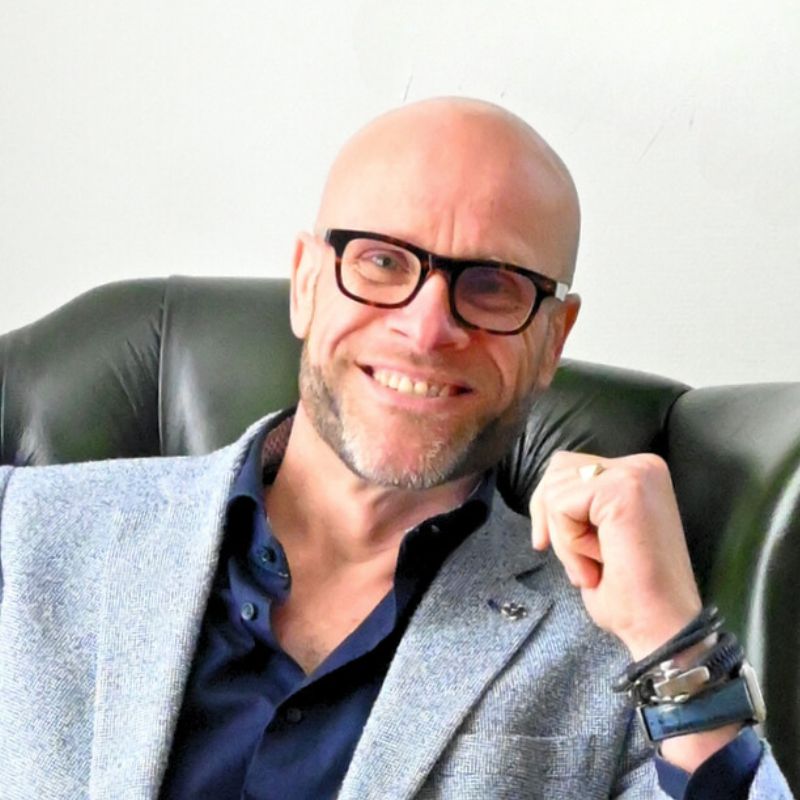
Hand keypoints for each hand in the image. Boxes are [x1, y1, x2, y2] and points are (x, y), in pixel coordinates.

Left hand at [530, 451, 701, 658]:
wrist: (662, 626)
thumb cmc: (629, 592)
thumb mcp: (595, 534)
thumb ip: (579, 505)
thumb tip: (543, 494)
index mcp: (639, 473)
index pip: (567, 467)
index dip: (548, 509)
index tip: (548, 544)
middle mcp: (641, 465)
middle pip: (558, 469)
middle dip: (552, 520)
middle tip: (579, 563)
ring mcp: (635, 474)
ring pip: (556, 490)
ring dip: (565, 538)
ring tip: (597, 564)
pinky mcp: (624, 489)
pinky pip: (561, 506)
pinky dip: (569, 542)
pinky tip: (599, 563)